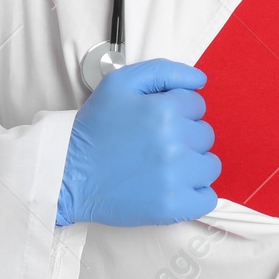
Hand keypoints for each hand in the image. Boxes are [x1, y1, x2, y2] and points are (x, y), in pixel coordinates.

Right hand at [56, 58, 220, 227]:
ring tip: (163, 166)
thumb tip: (200, 80)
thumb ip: (163, 71)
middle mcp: (174, 142)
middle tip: (154, 144)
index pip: (197, 105)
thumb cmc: (94, 129)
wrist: (68, 173)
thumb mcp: (120, 83)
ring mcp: (176, 177)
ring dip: (192, 165)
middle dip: (184, 136)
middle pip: (205, 135)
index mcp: (164, 110)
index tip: (155, 122)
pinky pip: (207, 198)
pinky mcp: (173, 207)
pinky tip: (172, 187)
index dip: (176, 111)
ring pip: (210, 165)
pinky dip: (195, 194)